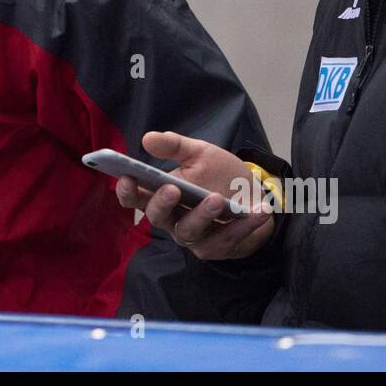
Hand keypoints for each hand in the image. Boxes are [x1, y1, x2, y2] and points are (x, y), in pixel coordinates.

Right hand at [115, 131, 274, 260]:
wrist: (254, 195)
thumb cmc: (220, 175)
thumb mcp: (200, 153)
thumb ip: (175, 146)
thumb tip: (147, 138)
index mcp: (162, 196)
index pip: (135, 199)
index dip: (127, 191)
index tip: (127, 177)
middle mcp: (172, 220)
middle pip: (157, 218)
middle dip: (162, 204)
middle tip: (173, 189)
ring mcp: (194, 237)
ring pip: (189, 231)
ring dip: (202, 216)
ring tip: (217, 199)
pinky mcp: (218, 248)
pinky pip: (228, 238)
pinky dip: (244, 225)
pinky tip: (258, 210)